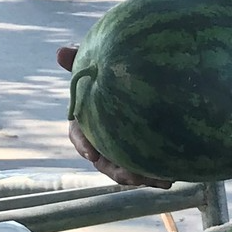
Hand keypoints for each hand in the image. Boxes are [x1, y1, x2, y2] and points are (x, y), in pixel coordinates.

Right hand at [57, 46, 171, 187]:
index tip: (92, 154)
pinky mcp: (140, 154)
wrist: (139, 79)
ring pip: (126, 171)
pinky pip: (145, 169)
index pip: (79, 136)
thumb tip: (61, 51)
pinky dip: (155, 175)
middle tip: (130, 175)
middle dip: (116, 171)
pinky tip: (170, 178)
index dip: (83, 145)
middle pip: (104, 162)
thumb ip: (80, 60)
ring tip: (158, 180)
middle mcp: (102, 140)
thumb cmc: (110, 72)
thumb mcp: (96, 65)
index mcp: (87, 121)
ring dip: (139, 178)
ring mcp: (121, 150)